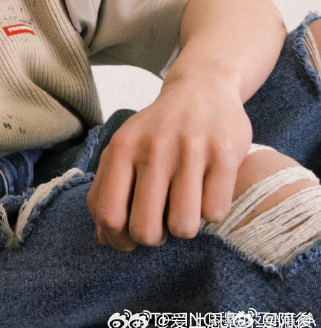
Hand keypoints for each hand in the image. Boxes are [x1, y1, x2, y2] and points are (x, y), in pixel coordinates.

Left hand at [85, 72, 251, 250]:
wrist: (202, 88)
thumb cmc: (158, 128)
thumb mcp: (125, 147)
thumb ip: (107, 188)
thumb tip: (103, 239)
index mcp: (122, 147)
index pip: (108, 214)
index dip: (119, 240)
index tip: (131, 239)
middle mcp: (153, 147)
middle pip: (146, 231)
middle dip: (155, 238)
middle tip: (162, 221)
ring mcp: (190, 150)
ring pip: (184, 227)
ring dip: (185, 226)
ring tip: (185, 205)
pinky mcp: (224, 154)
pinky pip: (215, 213)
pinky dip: (212, 210)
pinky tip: (208, 190)